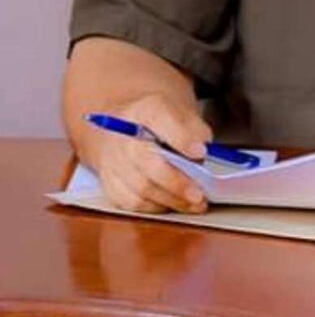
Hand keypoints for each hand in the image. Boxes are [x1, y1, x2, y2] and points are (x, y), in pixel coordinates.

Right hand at [84, 92, 213, 214]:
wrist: (126, 125)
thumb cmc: (160, 121)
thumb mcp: (181, 112)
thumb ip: (195, 129)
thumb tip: (202, 153)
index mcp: (146, 109)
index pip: (159, 119)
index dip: (181, 137)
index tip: (201, 152)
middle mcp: (123, 134)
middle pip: (146, 161)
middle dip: (176, 182)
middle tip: (199, 194)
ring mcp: (113, 159)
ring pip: (140, 187)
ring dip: (171, 200)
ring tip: (194, 204)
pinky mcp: (109, 181)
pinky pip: (131, 202)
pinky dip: (155, 207)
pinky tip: (172, 204)